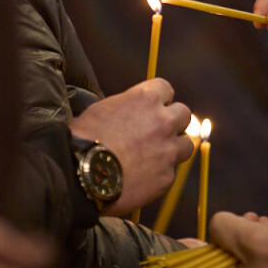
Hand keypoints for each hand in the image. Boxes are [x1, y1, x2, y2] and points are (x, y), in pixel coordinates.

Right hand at [70, 79, 192, 213]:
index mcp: (146, 98)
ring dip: (174, 148)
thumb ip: (126, 107)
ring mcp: (168, 150)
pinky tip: (141, 179)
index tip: (152, 108)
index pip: (166, 88)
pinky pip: (169, 173)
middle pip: (184, 114)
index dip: (159, 99)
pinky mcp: (166, 178)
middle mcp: (163, 121)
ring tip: (155, 157)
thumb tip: (130, 113)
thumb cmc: (84, 139)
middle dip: (173, 122)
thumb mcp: (102, 110)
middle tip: (158, 132)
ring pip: (186, 145)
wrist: (81, 175)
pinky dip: (159, 175)